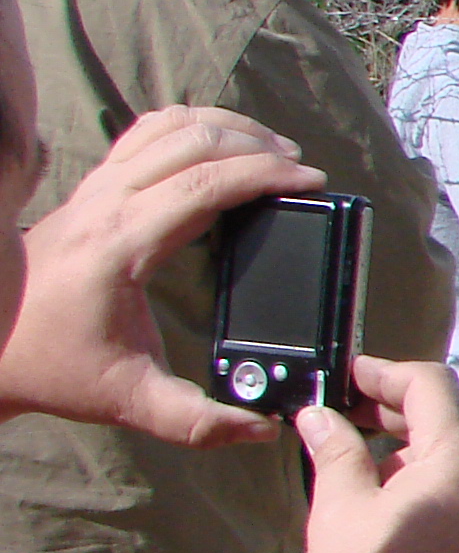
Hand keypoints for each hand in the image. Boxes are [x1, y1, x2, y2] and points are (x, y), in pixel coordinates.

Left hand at [0, 108, 324, 443]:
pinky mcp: (88, 189)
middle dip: (256, 144)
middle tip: (300, 168)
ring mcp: (92, 189)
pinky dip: (188, 126)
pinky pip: (142, 133)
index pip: (203, 184)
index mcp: (118, 246)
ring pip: (165, 126)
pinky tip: (215, 147)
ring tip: (268, 149)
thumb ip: (199, 422)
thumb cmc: (55, 369)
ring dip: (224, 128)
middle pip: (192, 142)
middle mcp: (103, 204)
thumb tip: (262, 426)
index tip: (310, 181)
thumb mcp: (130, 403)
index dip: (264, 175)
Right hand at [297, 356, 458, 552]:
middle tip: (337, 418)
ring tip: (351, 469)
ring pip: (454, 458)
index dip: (383, 372)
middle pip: (445, 419)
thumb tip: (319, 416)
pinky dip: (426, 483)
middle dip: (389, 413)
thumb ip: (334, 454)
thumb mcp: (340, 513)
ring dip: (406, 452)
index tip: (345, 376)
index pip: (429, 384)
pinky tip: (383, 507)